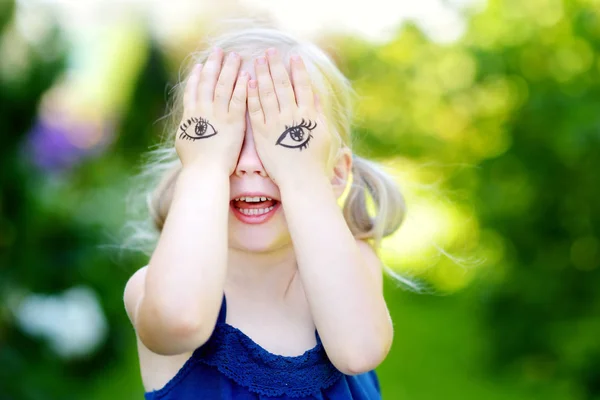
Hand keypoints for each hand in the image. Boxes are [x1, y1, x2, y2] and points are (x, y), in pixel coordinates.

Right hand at [176, 48, 248, 173]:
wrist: (205, 171)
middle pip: (208, 82)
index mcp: (190, 116)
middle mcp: (202, 111)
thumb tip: (186, 127)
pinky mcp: (233, 121)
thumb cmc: (194, 164)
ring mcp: (218, 114)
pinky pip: (238, 98)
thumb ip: (187, 130)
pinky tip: (246, 74)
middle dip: (213, 64)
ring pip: (223, 85)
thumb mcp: (184, 143)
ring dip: (229, 68)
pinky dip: (241, 84)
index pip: (192, 90)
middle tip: (219, 51)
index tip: (200, 65)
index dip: (197, 76)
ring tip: (234, 56)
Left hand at [247, 49, 331, 185]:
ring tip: (258, 60)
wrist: (301, 180)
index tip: (292, 56)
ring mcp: (275, 124)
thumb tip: (314, 94)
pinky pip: (255, 110)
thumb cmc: (314, 159)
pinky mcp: (262, 134)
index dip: (297, 70)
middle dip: (276, 66)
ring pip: (267, 94)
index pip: (302, 86)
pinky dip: (252, 95)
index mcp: (307, 114)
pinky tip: (249, 82)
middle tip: (270, 51)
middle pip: (282, 85)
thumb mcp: (322, 133)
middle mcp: (291, 116)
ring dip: (262, 74)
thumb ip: (317, 112)